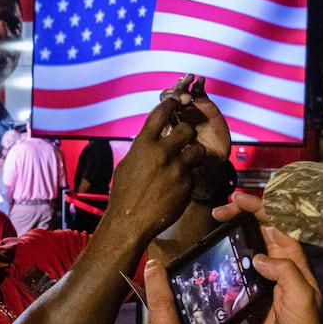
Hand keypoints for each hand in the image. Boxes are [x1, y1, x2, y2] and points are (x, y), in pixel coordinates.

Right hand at [107, 96, 205, 237]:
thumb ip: (141, 149)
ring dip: (194, 154)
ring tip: (186, 162)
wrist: (130, 221)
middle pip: (187, 130)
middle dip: (187, 134)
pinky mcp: (187, 185)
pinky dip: (188, 178)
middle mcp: (162, 153)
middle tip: (183, 142)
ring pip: (198, 150)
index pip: (160, 113)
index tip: (176, 102)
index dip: (170, 104)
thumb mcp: (127, 165)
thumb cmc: (124, 194)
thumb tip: (149, 139)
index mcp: (144, 145)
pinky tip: (177, 186)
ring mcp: (177, 169)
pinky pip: (194, 174)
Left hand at [160, 74, 230, 160]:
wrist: (207, 162)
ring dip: (184, 84)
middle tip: (185, 97)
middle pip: (170, 98)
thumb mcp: (179, 161)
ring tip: (190, 79)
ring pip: (182, 92)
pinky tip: (200, 81)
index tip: (174, 105)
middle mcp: (175, 115)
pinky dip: (198, 85)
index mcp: (165, 126)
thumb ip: (173, 155)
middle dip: (176, 94)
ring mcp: (188, 109)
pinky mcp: (203, 105)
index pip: (160, 110)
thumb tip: (164, 151)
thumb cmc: (190, 163)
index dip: (166, 106)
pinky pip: (198, 92)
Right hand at [213, 192, 322, 323]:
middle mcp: (277, 258)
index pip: (276, 221)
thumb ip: (284, 273)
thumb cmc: (303, 322)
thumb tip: (258, 257)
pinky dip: (225, 251)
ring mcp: (262, 271)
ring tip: (214, 224)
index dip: (258, 206)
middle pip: (258, 226)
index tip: (237, 200)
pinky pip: (236, 262)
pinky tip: (213, 250)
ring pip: (245, 241)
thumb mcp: (301, 295)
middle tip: (219, 211)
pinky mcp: (249, 284)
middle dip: (240, 213)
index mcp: (292, 255)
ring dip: (231, 230)